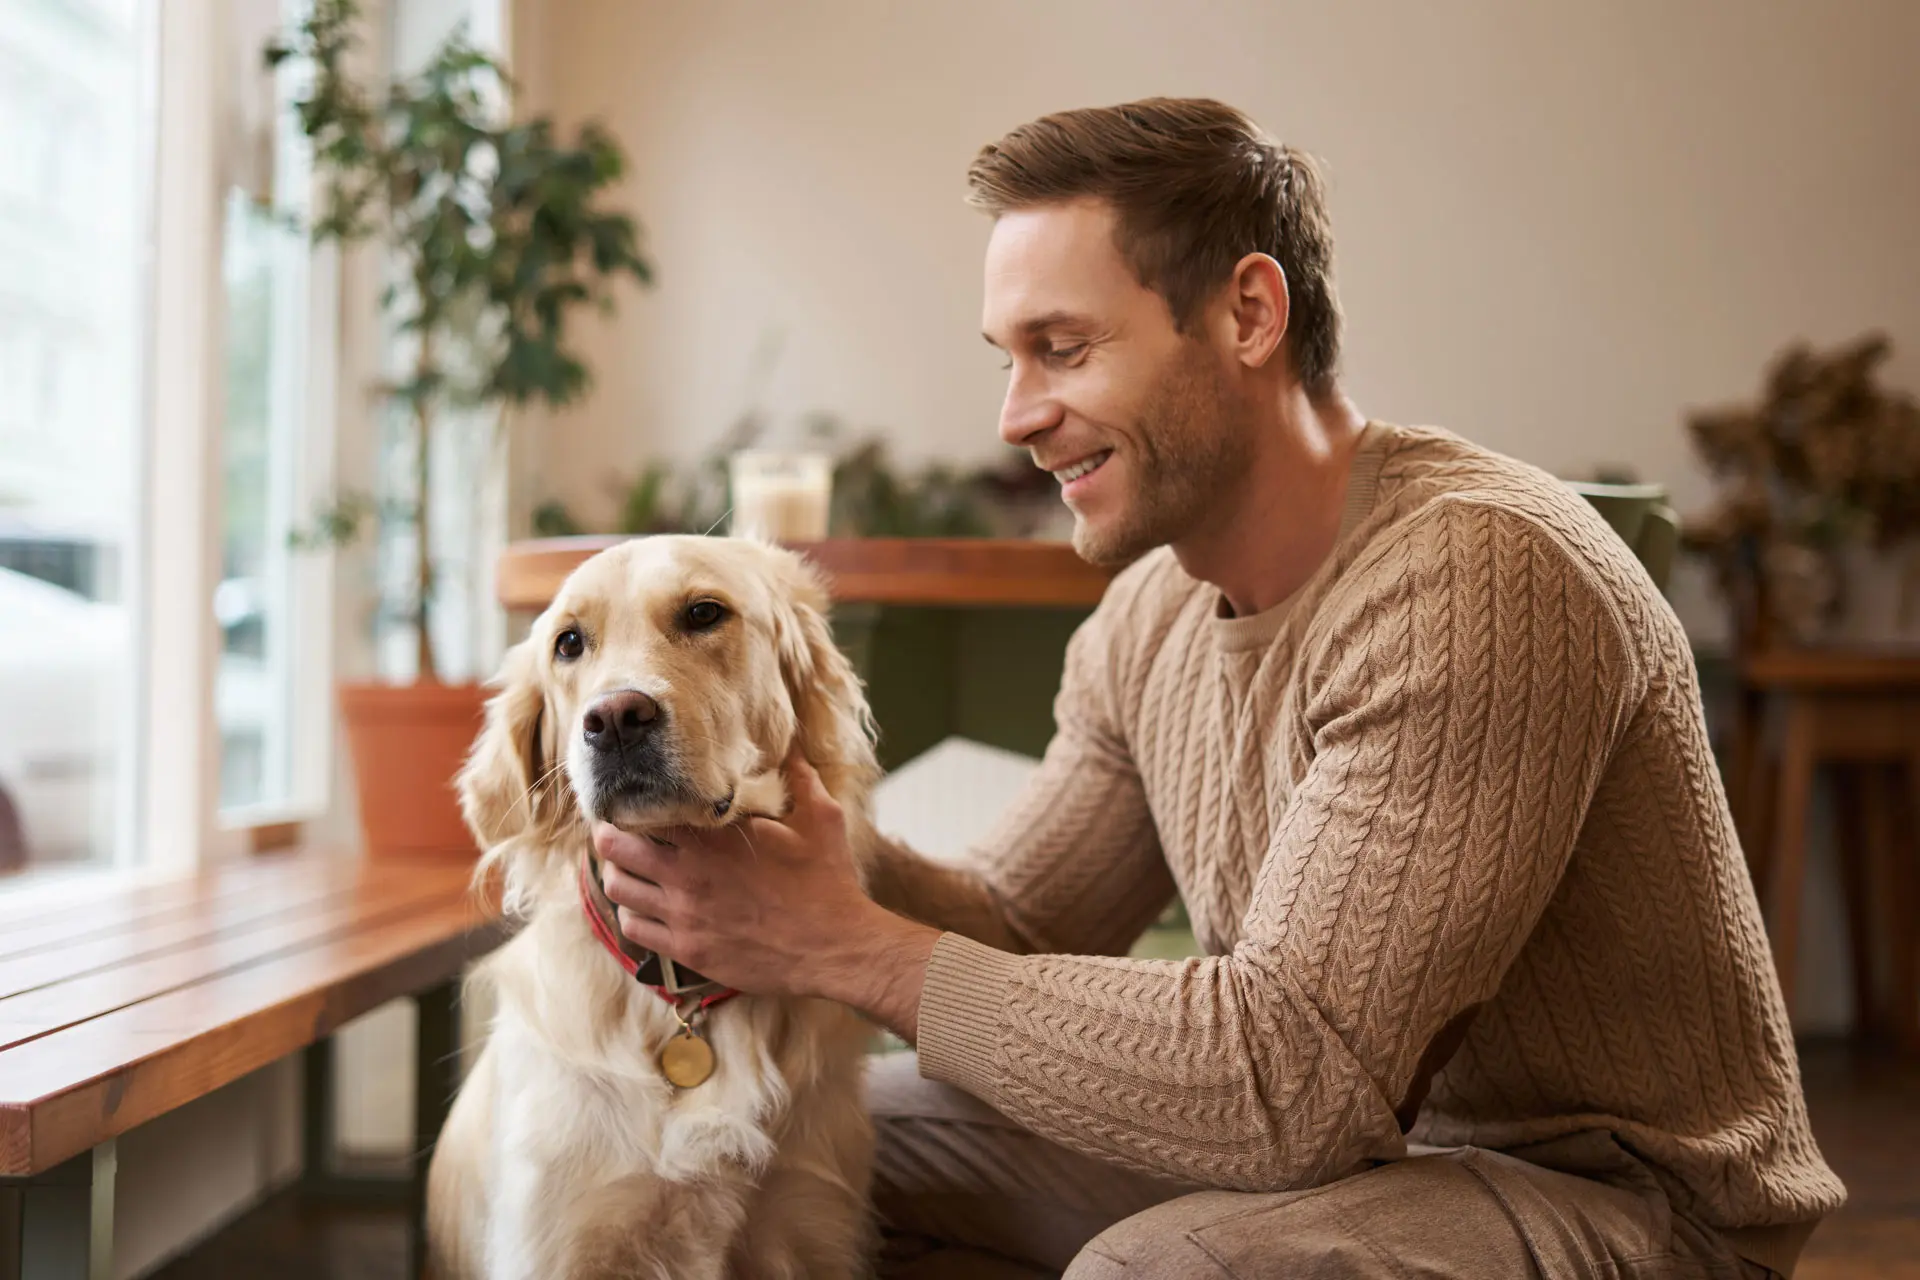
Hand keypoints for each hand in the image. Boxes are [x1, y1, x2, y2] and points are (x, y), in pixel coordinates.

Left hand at [594, 747, 937, 1037]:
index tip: (639, 799)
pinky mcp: (687, 950)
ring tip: (634, 869)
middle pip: (613, 846)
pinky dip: (633, 914)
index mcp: (714, 837)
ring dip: (620, 874)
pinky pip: (633, 929)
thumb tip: (795, 746)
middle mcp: (688, 874)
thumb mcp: (822, 820)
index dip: (635, 802)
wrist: (835, 948)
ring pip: (617, 888)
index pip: (645, 809)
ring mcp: (684, 915)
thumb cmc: (828, 882)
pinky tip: (650, 907)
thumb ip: (801, 778)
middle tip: (621, 831)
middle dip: (612, 834)